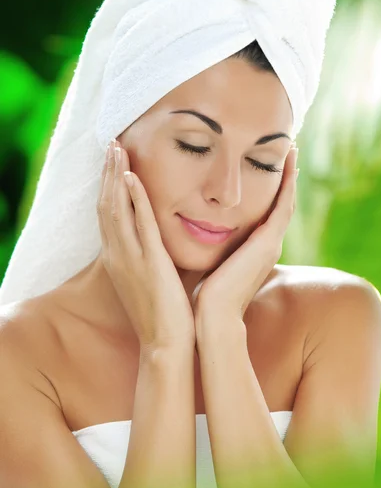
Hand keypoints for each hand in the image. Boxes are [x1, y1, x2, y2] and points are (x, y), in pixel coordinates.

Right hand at [97, 139, 194, 349]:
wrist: (167, 343)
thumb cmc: (164, 311)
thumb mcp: (151, 276)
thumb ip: (151, 252)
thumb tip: (162, 232)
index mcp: (119, 258)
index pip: (108, 214)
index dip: (109, 185)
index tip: (113, 161)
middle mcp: (118, 255)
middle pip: (106, 205)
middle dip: (108, 173)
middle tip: (111, 144)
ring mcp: (130, 259)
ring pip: (116, 209)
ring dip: (116, 177)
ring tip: (118, 150)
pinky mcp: (148, 263)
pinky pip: (138, 225)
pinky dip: (134, 200)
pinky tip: (133, 178)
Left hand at [194, 145, 298, 325]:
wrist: (214, 316)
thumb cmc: (207, 294)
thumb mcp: (215, 263)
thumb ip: (216, 249)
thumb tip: (202, 235)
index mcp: (256, 249)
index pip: (269, 212)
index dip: (273, 189)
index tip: (273, 167)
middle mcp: (269, 243)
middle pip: (282, 203)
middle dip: (286, 177)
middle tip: (290, 150)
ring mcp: (272, 242)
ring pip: (286, 200)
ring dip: (290, 175)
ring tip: (293, 149)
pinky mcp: (269, 242)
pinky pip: (284, 205)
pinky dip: (289, 184)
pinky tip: (290, 163)